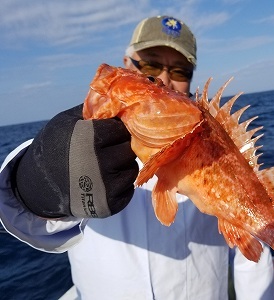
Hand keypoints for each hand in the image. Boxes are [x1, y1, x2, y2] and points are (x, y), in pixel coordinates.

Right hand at [13, 104, 137, 218]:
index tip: (111, 131)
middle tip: (110, 148)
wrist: (38, 186)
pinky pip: (129, 189)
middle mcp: (99, 162)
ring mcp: (105, 187)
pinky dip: (121, 184)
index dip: (118, 129)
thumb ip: (93, 110)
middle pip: (130, 148)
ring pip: (132, 168)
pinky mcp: (110, 205)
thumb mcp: (66, 121)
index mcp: (89, 138)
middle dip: (123, 146)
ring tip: (105, 165)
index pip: (122, 128)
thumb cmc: (54, 147)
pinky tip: (105, 180)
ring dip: (123, 165)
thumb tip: (118, 99)